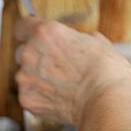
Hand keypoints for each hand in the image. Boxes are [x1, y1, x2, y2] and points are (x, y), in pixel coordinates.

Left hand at [14, 17, 130, 129]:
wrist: (105, 104)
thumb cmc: (107, 73)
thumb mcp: (100, 45)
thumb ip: (85, 39)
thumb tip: (90, 38)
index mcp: (45, 33)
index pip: (23, 26)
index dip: (31, 33)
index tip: (37, 39)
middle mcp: (29, 53)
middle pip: (23, 52)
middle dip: (37, 58)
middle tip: (58, 67)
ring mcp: (25, 78)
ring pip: (25, 75)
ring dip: (37, 79)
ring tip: (62, 86)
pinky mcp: (25, 99)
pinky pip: (29, 94)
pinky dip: (40, 97)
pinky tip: (59, 99)